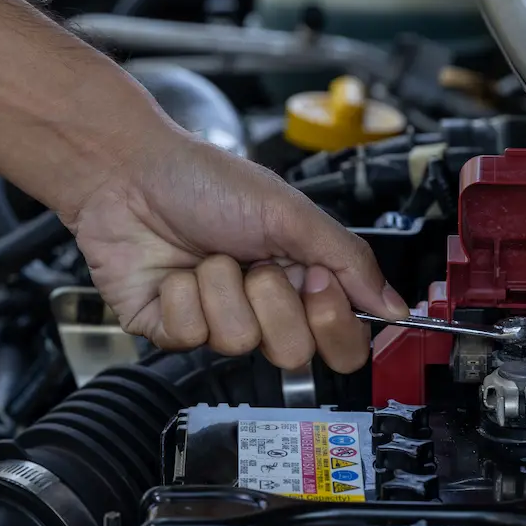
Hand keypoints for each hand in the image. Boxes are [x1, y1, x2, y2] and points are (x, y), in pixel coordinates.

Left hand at [70, 133, 410, 372]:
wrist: (129, 172)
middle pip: (294, 353)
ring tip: (206, 256)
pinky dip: (181, 297)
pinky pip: (189, 338)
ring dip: (222, 288)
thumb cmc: (204, 180)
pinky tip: (173, 272)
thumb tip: (396, 308)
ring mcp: (214, 322)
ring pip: (238, 343)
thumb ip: (348, 260)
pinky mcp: (169, 330)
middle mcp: (260, 308)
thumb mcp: (289, 212)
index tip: (313, 279)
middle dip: (273, 302)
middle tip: (255, 265)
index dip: (332, 321)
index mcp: (298, 280)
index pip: (341, 341)